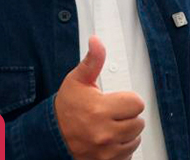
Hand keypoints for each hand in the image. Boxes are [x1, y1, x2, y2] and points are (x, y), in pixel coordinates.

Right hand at [55, 37, 145, 159]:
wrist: (51, 137)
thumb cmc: (65, 109)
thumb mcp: (77, 80)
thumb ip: (92, 61)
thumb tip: (96, 42)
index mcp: (100, 110)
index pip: (137, 103)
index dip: (128, 100)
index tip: (117, 100)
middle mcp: (104, 133)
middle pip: (138, 122)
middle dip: (128, 116)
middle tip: (112, 113)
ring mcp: (106, 151)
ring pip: (135, 138)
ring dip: (127, 133)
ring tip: (110, 126)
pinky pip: (128, 154)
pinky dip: (121, 148)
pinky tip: (109, 140)